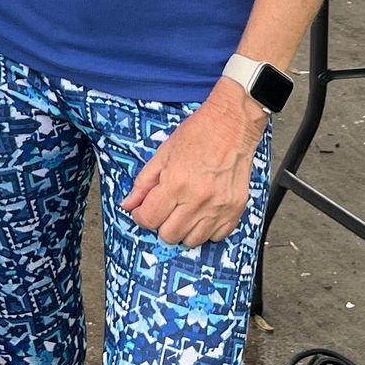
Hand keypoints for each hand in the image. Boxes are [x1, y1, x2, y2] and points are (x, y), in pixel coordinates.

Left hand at [122, 84, 265, 246]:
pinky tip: (203, 212)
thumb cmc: (198, 133)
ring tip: (185, 210)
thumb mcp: (163, 153)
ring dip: (184, 229)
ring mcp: (219, 207)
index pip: (149, 219)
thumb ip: (143, 183)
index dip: (141, 217)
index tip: (144, 210)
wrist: (233, 123)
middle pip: (169, 236)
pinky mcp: (235, 210)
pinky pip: (216, 237)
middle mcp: (198, 199)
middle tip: (165, 209)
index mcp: (176, 183)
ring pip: (192, 241)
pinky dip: (207, 230)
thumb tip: (129, 205)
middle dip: (161, 224)